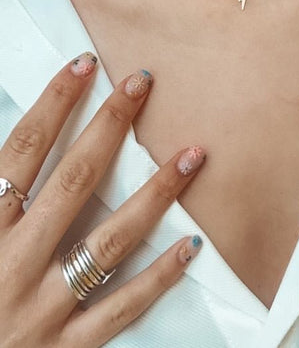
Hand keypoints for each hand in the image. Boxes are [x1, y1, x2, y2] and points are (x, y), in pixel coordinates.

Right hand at [0, 54, 205, 347]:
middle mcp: (14, 263)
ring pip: (110, 239)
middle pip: (72, 179)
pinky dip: (159, 275)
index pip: (23, 150)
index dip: (55, 102)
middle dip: (109, 126)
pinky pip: (121, 307)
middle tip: (141, 85)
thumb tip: (13, 156)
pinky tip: (191, 245)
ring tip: (192, 155)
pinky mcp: (66, 345)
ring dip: (155, 193)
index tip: (85, 66)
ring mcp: (43, 306)